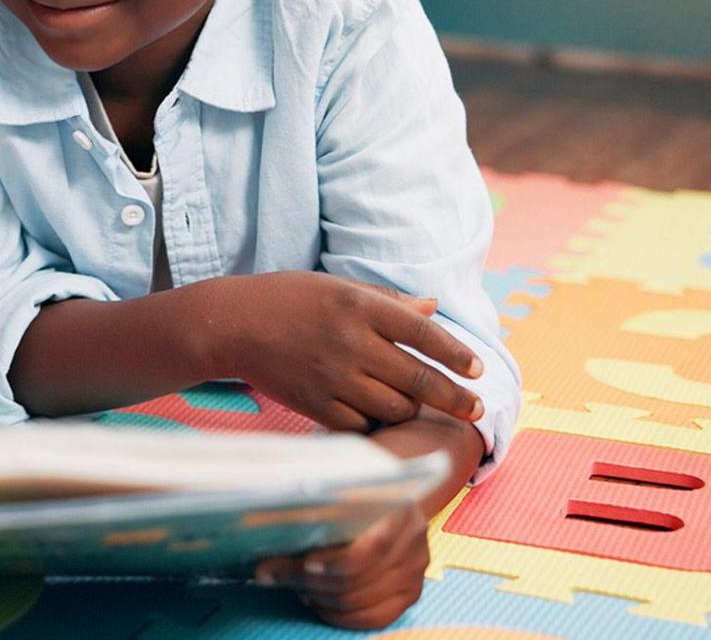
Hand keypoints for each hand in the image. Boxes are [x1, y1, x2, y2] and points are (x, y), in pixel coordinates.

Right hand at [209, 271, 485, 431]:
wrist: (232, 325)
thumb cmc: (288, 300)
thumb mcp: (337, 287)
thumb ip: (387, 300)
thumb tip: (433, 307)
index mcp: (357, 306)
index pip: (421, 332)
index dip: (455, 353)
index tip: (478, 370)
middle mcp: (349, 341)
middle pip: (417, 377)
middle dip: (455, 397)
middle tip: (477, 409)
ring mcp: (331, 376)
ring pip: (393, 406)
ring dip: (411, 409)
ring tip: (416, 406)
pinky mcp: (314, 404)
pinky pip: (362, 424)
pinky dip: (376, 423)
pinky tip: (380, 417)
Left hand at [255, 503, 429, 629]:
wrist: (390, 489)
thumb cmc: (354, 485)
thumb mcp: (333, 487)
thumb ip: (306, 513)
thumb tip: (268, 559)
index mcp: (399, 505)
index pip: (373, 547)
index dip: (336, 563)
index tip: (305, 564)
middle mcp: (413, 539)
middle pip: (362, 579)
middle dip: (315, 583)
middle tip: (281, 576)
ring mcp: (415, 569)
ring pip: (363, 602)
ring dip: (323, 599)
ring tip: (297, 586)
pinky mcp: (411, 592)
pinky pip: (375, 618)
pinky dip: (341, 616)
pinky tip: (318, 602)